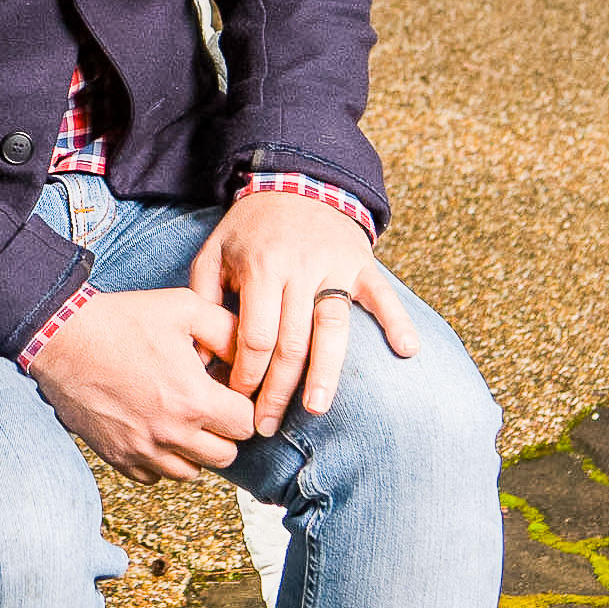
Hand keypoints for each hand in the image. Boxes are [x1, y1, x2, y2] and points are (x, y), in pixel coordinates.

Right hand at [26, 286, 252, 482]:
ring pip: (192, 473)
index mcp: (194, 399)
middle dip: (225, 432)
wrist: (62, 337)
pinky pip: (154, 477)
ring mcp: (143, 449)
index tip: (230, 393)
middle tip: (210, 407)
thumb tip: (249, 354)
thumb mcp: (184, 307)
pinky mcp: (118, 457)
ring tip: (183, 420)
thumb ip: (227, 330)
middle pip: (225, 456)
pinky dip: (161, 461)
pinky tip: (155, 431)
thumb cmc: (122, 320)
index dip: (244, 407)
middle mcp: (171, 433)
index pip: (246, 425)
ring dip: (195, 451)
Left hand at [189, 195, 417, 435]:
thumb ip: (203, 300)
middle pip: (292, 343)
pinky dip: (397, 321)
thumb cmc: (249, 229)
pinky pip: (382, 295)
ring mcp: (334, 267)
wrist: (294, 182)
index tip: (237, 402)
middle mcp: (300, 268)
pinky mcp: (361, 264)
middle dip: (278, 390)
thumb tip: (200, 357)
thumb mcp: (214, 253)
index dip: (246, 374)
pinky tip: (407, 350)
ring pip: (333, 328)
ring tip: (316, 408)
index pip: (256, 336)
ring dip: (326, 372)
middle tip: (265, 425)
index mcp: (261, 267)